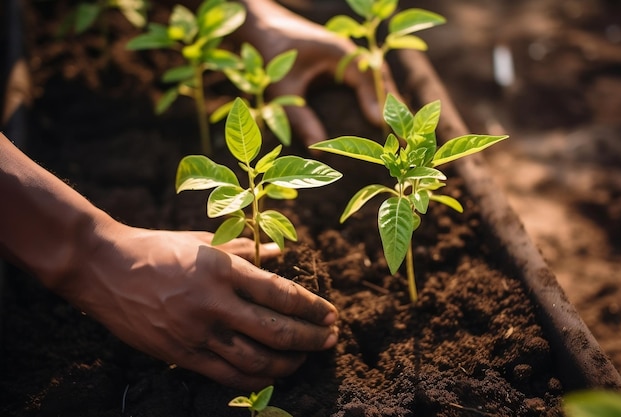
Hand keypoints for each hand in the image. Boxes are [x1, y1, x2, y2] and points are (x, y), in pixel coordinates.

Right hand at [60, 224, 338, 389]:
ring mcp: (196, 332)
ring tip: (305, 358)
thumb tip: (281, 253)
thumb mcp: (203, 241)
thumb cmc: (156, 247)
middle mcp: (213, 304)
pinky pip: (226, 374)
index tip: (331, 314)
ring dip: (289, 362)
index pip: (282, 294)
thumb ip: (245, 248)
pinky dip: (255, 378)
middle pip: (276, 331)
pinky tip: (271, 374)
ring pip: (255, 359)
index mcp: (222, 270)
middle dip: (311, 338)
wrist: (104, 268)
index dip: (313, 308)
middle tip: (331, 339)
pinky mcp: (180, 353)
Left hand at [235, 0, 400, 144]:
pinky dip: (376, 99)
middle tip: (405, 137)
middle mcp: (350, 52)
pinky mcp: (344, 64)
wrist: (261, 28)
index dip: (378, 102)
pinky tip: (381, 120)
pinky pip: (368, 82)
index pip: (369, 78)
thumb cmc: (270, 56)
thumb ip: (300, 119)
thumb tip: (318, 152)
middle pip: (382, 80)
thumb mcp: (283, 90)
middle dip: (394, 107)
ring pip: (378, 81)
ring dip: (389, 103)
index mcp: (340, 52)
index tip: (383, 126)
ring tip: (402, 132)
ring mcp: (349, 57)